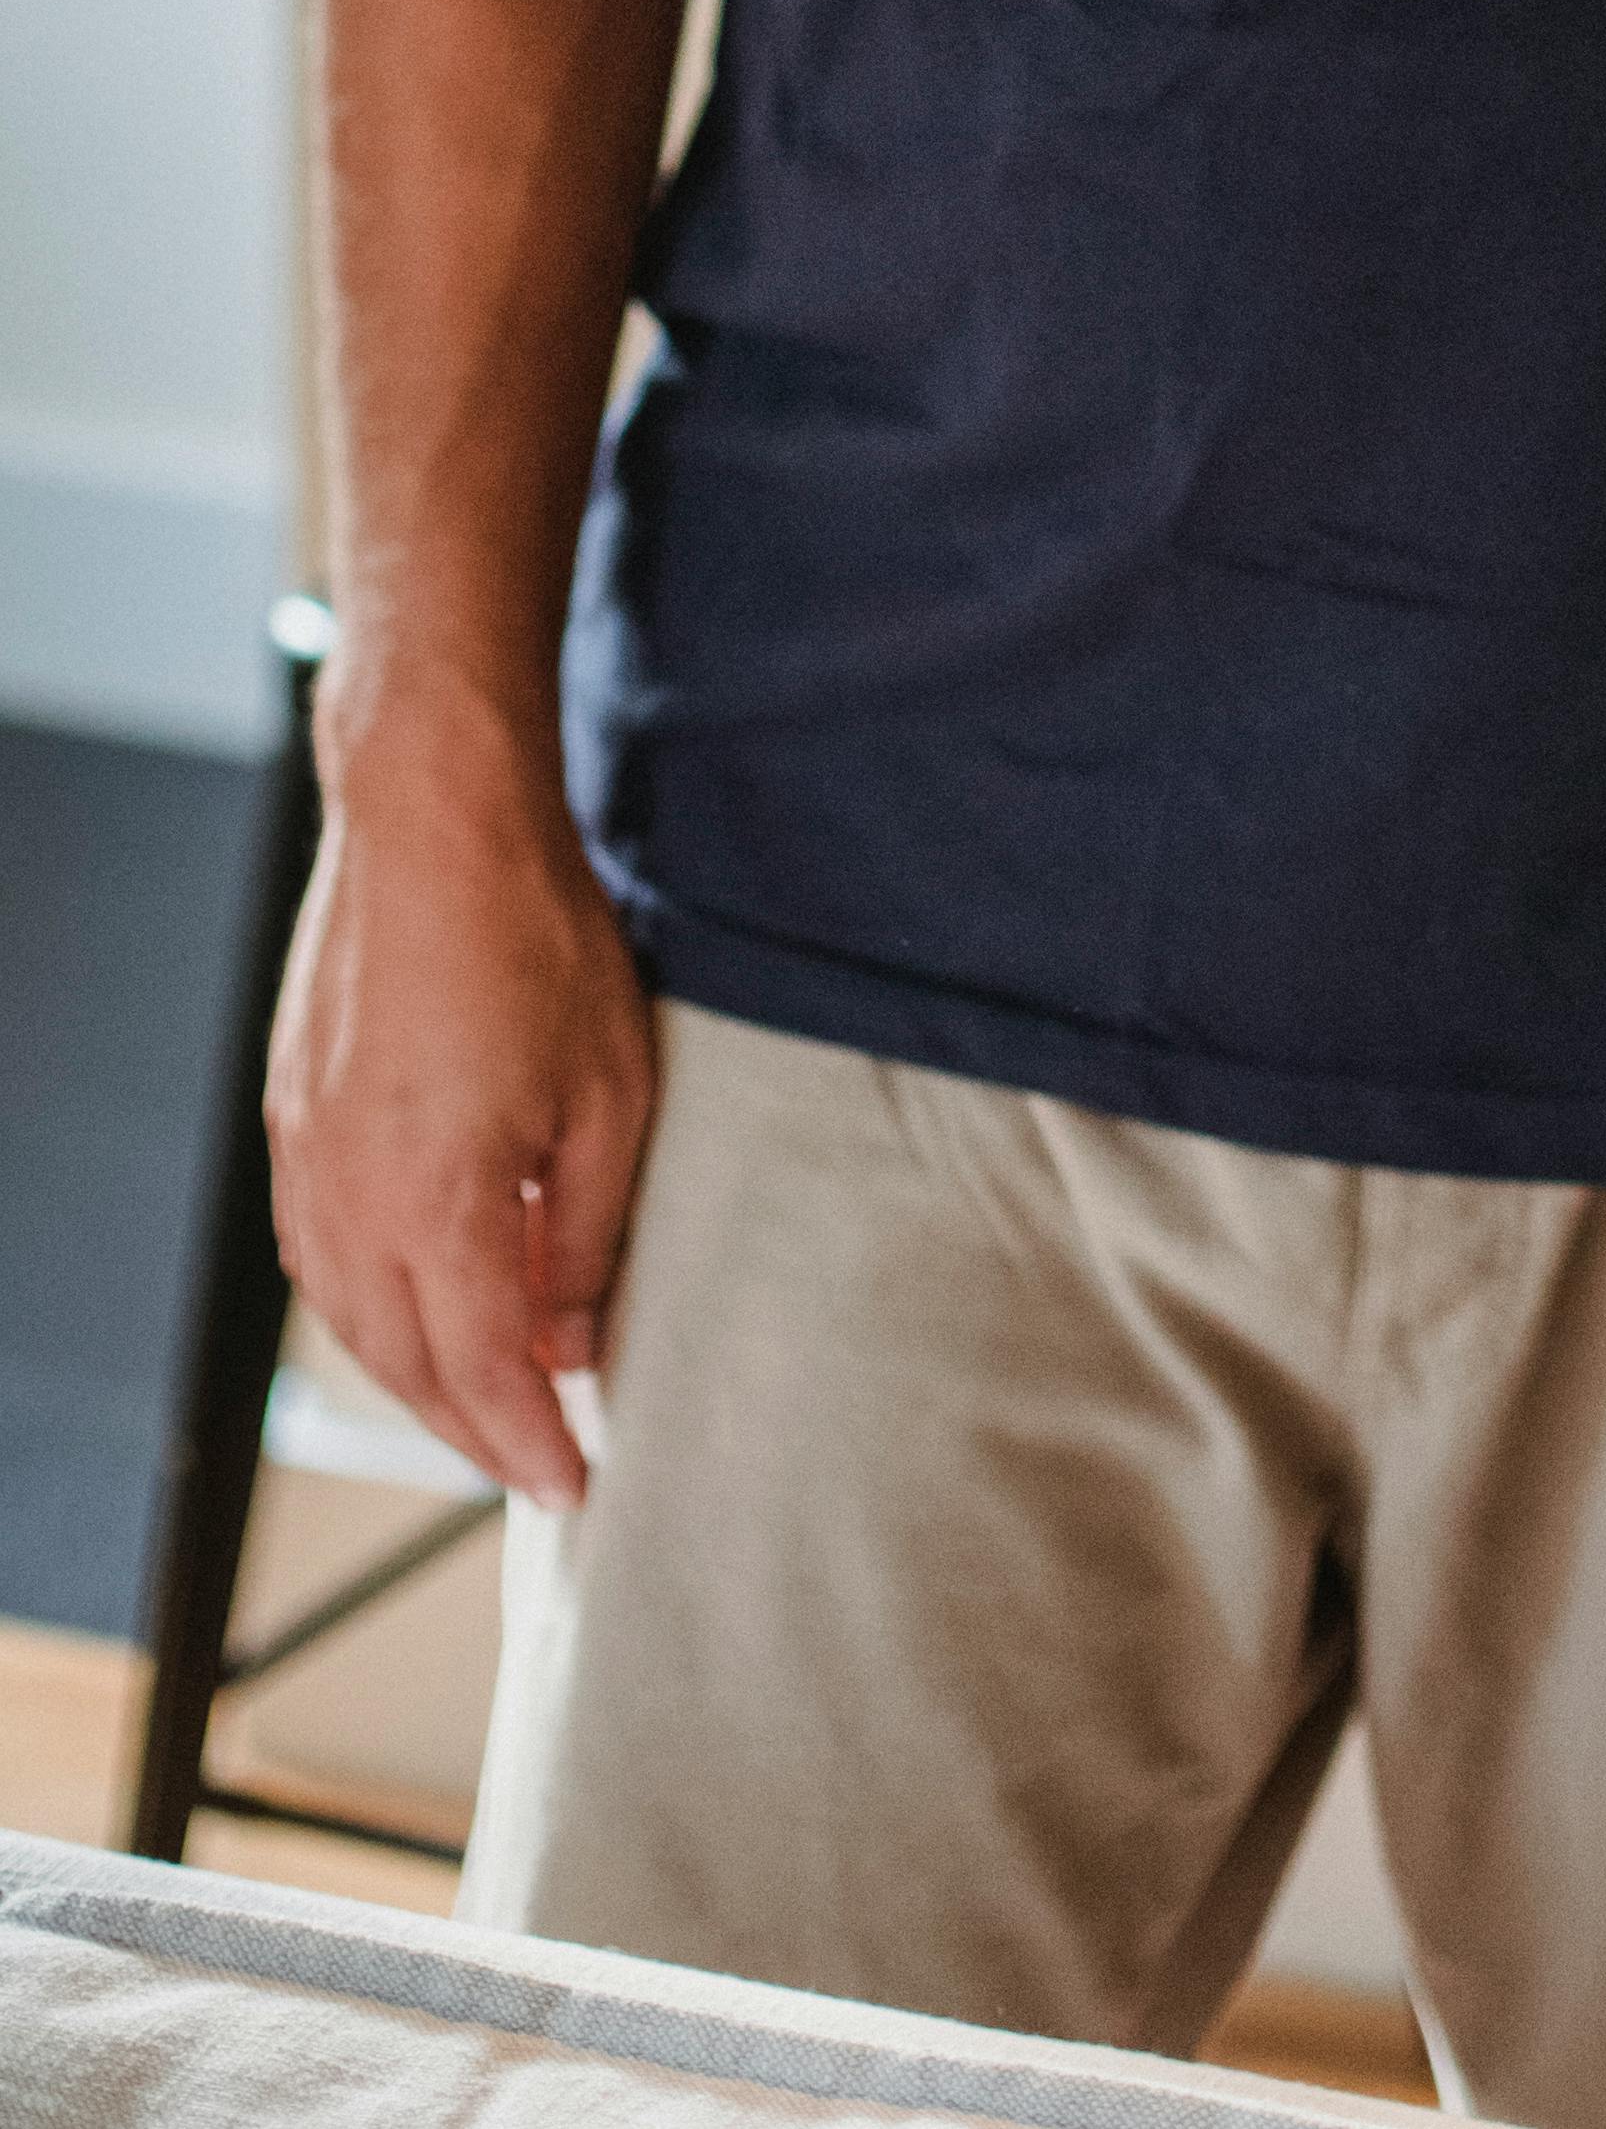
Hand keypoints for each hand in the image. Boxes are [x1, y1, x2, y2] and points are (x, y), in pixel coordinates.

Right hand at [263, 680, 656, 1512]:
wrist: (431, 820)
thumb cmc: (533, 937)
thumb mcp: (610, 1094)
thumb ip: (588, 1234)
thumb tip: (569, 1338)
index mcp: (439, 1206)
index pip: (485, 1376)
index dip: (531, 1446)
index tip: (576, 1488)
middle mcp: (354, 1203)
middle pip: (409, 1368)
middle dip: (476, 1432)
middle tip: (539, 1463)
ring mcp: (309, 1164)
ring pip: (354, 1322)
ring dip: (419, 1377)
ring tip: (489, 1402)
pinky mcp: (293, 1124)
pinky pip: (321, 1258)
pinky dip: (372, 1308)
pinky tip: (419, 1306)